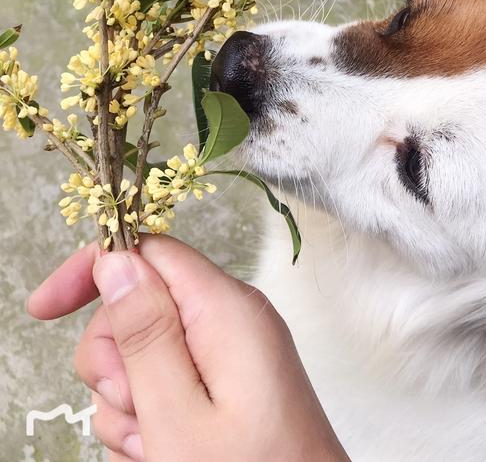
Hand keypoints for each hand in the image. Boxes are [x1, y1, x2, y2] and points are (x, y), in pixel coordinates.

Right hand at [28, 235, 347, 461]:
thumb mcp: (179, 414)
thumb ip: (145, 331)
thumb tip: (116, 261)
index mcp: (227, 309)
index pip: (150, 251)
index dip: (95, 270)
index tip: (46, 308)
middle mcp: (232, 321)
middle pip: (141, 306)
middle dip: (115, 361)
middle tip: (133, 411)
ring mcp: (231, 356)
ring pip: (146, 354)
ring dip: (131, 403)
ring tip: (156, 446)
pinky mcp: (229, 387)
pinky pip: (167, 386)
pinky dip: (151, 421)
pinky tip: (163, 452)